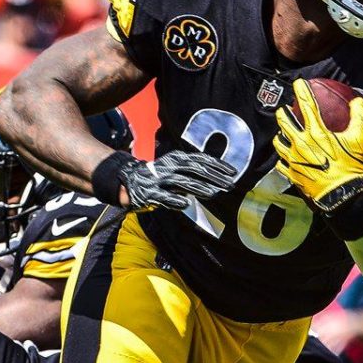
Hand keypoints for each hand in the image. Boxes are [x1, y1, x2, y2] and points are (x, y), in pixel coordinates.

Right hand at [113, 151, 236, 210]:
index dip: (218, 165)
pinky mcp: (150, 193)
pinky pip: (164, 197)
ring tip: (213, 193)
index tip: (233, 172)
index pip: (202, 159)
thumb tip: (218, 178)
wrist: (129, 179)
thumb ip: (194, 171)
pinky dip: (175, 200)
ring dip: (198, 187)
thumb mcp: (177, 167)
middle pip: (195, 169)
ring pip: (181, 182)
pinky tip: (186, 204)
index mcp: (177, 158)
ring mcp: (159, 179)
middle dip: (214, 177)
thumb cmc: (160, 175)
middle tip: (230, 185)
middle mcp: (169, 165)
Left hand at [273, 79, 362, 211]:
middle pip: (284, 121)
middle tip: (285, 110)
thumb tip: (358, 102)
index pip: (306, 104)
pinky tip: (285, 157)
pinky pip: (280, 163)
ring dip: (280, 135)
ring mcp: (293, 159)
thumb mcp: (359, 140)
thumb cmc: (351, 166)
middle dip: (283, 112)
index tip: (298, 82)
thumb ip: (359, 117)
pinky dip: (282, 158)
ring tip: (283, 133)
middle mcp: (300, 143)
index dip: (301, 90)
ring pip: (278, 141)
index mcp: (316, 132)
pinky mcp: (291, 174)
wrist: (342, 195)